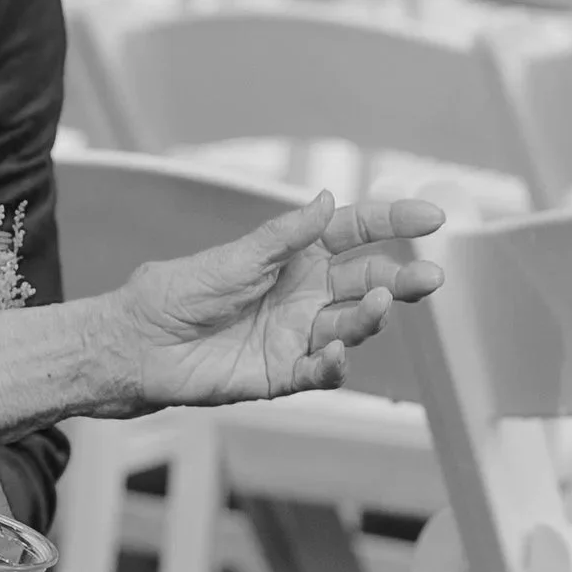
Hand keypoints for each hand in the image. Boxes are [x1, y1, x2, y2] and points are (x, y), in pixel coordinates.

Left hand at [110, 191, 444, 412]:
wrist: (140, 344)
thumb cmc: (178, 292)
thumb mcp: (235, 257)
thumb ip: (284, 235)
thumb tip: (326, 198)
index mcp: (297, 255)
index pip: (356, 233)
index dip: (394, 223)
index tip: (431, 218)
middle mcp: (306, 294)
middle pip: (368, 283)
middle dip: (401, 280)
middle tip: (428, 279)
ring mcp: (298, 334)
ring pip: (352, 326)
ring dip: (371, 317)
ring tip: (380, 306)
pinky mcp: (284, 374)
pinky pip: (320, 371)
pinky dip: (333, 365)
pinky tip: (335, 354)